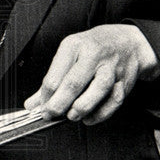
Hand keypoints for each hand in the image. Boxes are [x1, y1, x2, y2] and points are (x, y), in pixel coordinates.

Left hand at [24, 24, 159, 124]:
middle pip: (74, 83)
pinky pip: (114, 100)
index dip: (46, 97)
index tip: (42, 108)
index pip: (54, 75)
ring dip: (82, 107)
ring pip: (98, 89)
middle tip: (51, 115)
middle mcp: (93, 55)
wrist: (127, 41)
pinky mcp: (124, 80)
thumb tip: (32, 104)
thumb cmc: (93, 48)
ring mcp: (111, 67)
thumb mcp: (69, 55)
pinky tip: (89, 118)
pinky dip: (101, 113)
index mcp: (73, 46)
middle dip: (59, 104)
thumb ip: (51, 80)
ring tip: (71, 116)